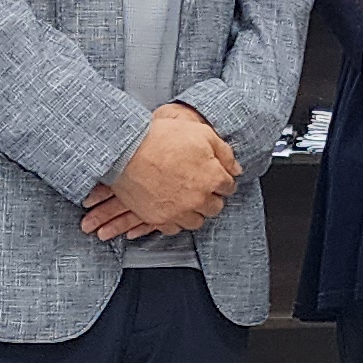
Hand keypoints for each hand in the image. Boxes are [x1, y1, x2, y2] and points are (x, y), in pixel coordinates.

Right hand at [97, 102, 237, 237]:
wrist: (126, 149)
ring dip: (194, 211)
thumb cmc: (162, 138)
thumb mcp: (201, 133)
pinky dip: (174, 220)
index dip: (222, 179)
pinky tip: (171, 208)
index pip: (229, 187)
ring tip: (186, 199)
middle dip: (211, 197)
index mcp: (213, 178)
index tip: (215, 176)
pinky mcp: (158, 219)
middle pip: (215, 207)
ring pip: (196, 221)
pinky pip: (174, 229)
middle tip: (200, 187)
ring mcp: (178, 211)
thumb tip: (236, 169)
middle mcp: (199, 198)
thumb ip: (224, 153)